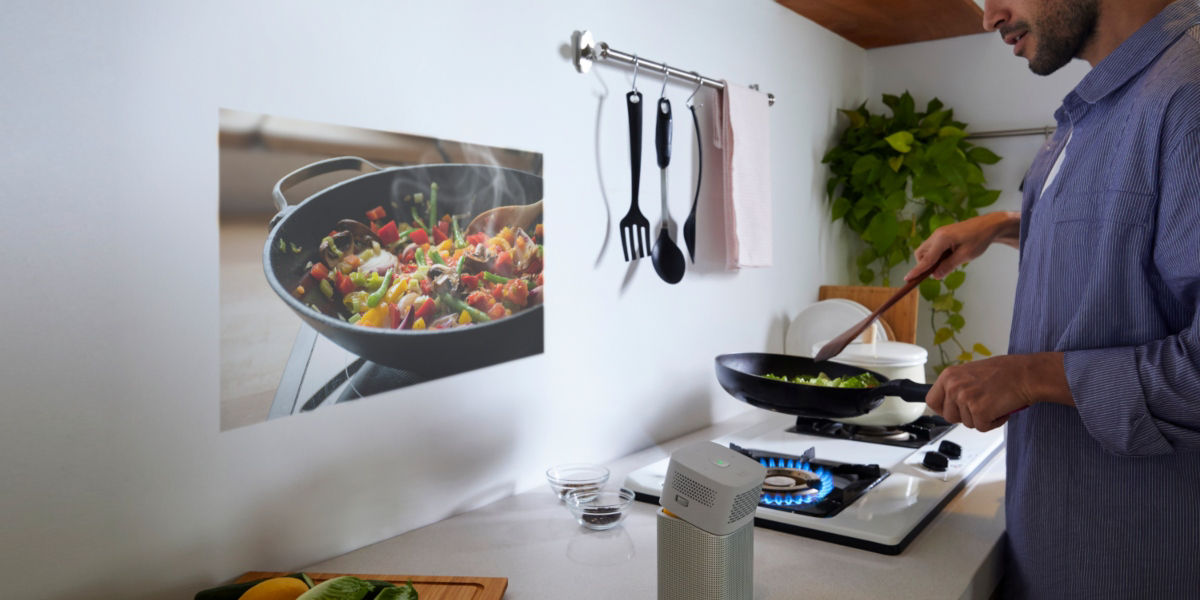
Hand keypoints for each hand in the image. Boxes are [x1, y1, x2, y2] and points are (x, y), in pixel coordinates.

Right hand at [904, 212, 1019, 280]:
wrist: (988, 225)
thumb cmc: (979, 239)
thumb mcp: (965, 256)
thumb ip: (948, 266)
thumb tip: (935, 276)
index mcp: (942, 239)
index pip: (926, 259)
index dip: (917, 270)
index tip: (907, 279)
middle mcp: (936, 235)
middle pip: (921, 254)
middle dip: (924, 265)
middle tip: (939, 272)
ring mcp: (939, 233)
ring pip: (926, 251)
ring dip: (931, 260)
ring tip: (950, 262)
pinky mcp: (942, 234)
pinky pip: (933, 247)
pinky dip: (937, 255)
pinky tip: (951, 256)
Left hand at [925, 353, 1071, 431]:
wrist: (1025, 374)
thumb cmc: (1004, 372)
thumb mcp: (970, 373)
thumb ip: (957, 386)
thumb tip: (947, 402)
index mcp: (949, 376)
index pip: (931, 401)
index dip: (943, 409)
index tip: (954, 410)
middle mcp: (953, 386)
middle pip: (949, 417)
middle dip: (966, 415)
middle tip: (982, 404)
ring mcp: (965, 399)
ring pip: (967, 423)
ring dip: (982, 418)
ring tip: (994, 402)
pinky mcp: (979, 411)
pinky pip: (982, 427)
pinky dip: (994, 422)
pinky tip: (1001, 408)